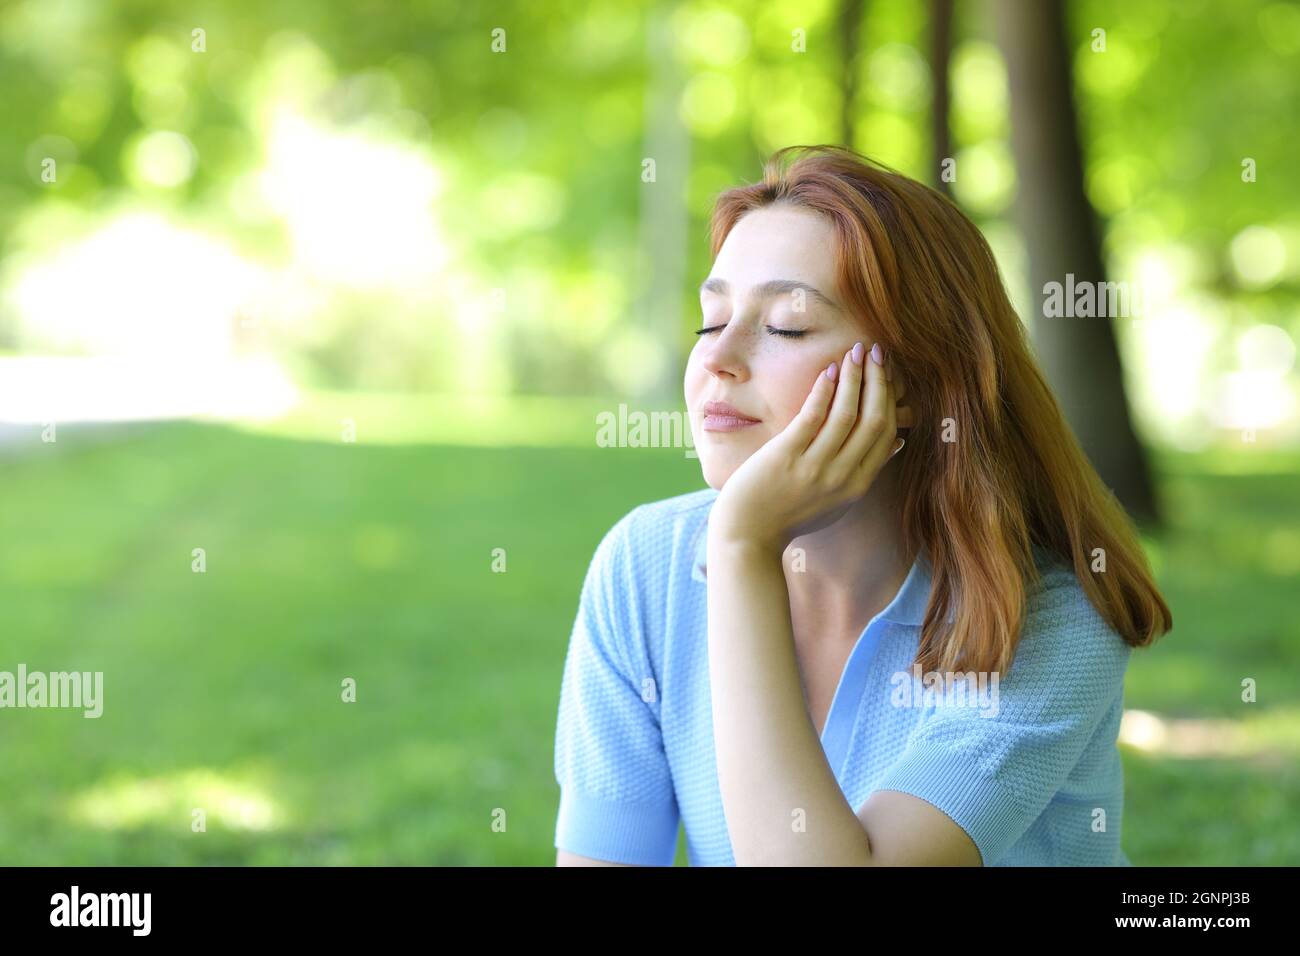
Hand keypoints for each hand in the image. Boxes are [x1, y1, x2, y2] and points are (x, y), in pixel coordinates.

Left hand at [709, 341, 910, 553]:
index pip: (887, 435)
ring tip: (858, 351)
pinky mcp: (786, 456)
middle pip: (874, 420)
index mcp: (857, 486)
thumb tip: (896, 442)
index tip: (889, 374)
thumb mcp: (837, 501)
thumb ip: (865, 472)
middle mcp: (841, 477)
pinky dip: (825, 389)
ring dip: (856, 377)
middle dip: (880, 381)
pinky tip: (831, 369)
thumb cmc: (789, 516)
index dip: (891, 400)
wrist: (748, 536)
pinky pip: (813, 416)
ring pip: (847, 413)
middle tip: (879, 353)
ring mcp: (815, 467)